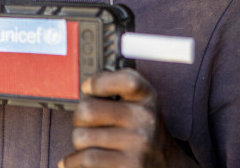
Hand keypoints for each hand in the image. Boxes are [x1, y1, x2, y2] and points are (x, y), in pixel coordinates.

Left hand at [59, 68, 195, 167]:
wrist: (166, 164)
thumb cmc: (141, 130)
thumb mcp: (139, 102)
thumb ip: (116, 88)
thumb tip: (86, 87)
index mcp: (147, 97)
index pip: (126, 80)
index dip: (100, 82)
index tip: (87, 88)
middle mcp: (145, 119)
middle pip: (88, 110)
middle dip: (79, 119)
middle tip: (84, 124)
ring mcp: (138, 144)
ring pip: (82, 137)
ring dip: (79, 143)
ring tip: (89, 144)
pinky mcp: (130, 166)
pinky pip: (86, 160)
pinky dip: (74, 161)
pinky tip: (75, 161)